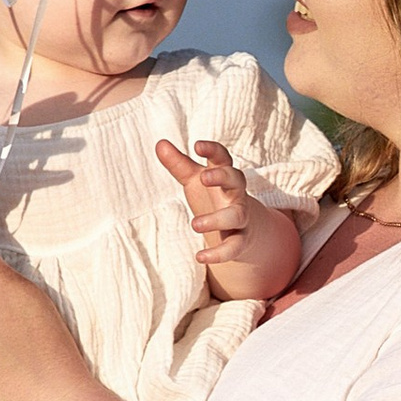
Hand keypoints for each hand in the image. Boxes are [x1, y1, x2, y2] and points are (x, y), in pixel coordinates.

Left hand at [156, 135, 255, 269]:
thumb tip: (159, 143)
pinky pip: (234, 247)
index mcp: (225, 175)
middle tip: (204, 178)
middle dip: (222, 177)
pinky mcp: (241, 240)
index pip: (223, 158)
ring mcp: (240, 217)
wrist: (241, 227)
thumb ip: (179, 163)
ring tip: (195, 224)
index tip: (197, 145)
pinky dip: (219, 253)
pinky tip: (200, 256)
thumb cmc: (214, 196)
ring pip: (236, 215)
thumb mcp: (195, 180)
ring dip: (217, 219)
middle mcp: (236, 194)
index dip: (213, 150)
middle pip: (236, 180)